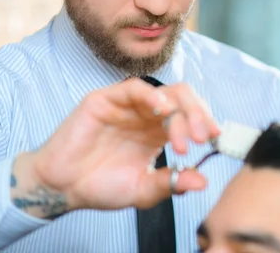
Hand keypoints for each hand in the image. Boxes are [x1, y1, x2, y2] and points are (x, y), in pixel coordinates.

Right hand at [11, 78, 219, 218]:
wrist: (62, 188)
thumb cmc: (100, 186)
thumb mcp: (142, 190)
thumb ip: (170, 183)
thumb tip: (202, 181)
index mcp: (159, 132)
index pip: (190, 117)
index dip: (205, 123)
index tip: (216, 138)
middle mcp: (147, 115)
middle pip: (183, 100)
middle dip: (199, 115)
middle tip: (202, 137)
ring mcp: (128, 106)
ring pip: (165, 92)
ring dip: (182, 110)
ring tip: (185, 135)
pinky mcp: (106, 100)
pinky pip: (135, 88)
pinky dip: (153, 96)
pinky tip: (162, 111)